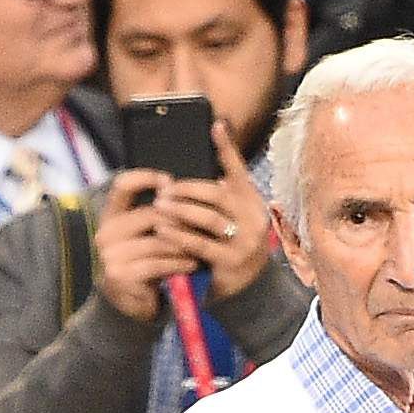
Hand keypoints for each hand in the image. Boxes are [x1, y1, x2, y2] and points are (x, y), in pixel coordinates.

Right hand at [95, 170, 197, 321]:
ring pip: (158, 241)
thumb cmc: (141, 265)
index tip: (169, 181)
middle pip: (151, 214)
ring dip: (184, 244)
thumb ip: (154, 215)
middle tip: (201, 223)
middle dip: (179, 219)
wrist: (127, 306)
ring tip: (200, 247)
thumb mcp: (142, 236)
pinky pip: (159, 263)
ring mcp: (112, 256)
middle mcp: (106, 233)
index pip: (122, 185)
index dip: (146, 177)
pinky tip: (192, 264)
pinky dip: (179, 263)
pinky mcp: (123, 275)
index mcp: (110, 217)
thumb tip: (182, 188)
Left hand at [152, 122, 275, 303]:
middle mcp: (254, 217)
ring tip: (159, 206)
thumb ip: (221, 194)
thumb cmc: (232, 244)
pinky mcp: (231, 261)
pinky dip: (179, 236)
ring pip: (207, 218)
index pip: (239, 169)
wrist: (248, 287)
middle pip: (217, 194)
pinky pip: (200, 244)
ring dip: (180, 210)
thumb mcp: (233, 217)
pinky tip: (162, 230)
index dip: (227, 147)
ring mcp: (245, 240)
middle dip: (187, 189)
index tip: (215, 125)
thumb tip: (200, 165)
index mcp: (252, 200)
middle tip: (164, 188)